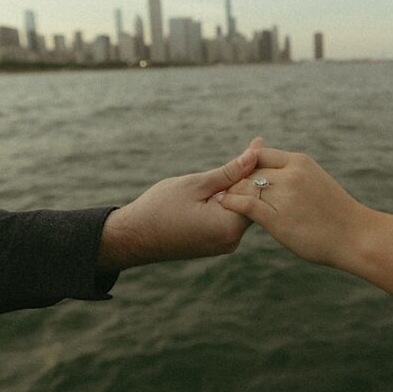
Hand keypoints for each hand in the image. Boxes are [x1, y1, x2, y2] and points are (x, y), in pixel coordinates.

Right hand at [98, 138, 262, 270]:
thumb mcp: (197, 184)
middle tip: (248, 151)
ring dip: (238, 189)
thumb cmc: (160, 207)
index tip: (257, 147)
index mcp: (229, 227)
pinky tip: (221, 186)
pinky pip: (230, 218)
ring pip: (242, 209)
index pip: (259, 193)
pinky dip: (228, 201)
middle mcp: (232, 240)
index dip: (258, 168)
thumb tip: (256, 152)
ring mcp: (225, 244)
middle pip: (254, 203)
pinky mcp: (217, 244)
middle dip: (250, 177)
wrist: (133, 236)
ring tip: (235, 166)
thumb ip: (231, 171)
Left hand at [219, 146, 372, 266]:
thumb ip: (293, 175)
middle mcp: (290, 174)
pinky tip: (224, 206)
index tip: (238, 177)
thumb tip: (274, 175)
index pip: (261, 155)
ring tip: (218, 198)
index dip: (245, 165)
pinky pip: (245, 204)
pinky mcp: (276, 217)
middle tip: (220, 188)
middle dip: (234, 180)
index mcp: (299, 162)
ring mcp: (283, 195)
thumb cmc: (336, 214)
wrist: (355, 236)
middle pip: (249, 170)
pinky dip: (231, 203)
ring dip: (229, 192)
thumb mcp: (315, 182)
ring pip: (244, 186)